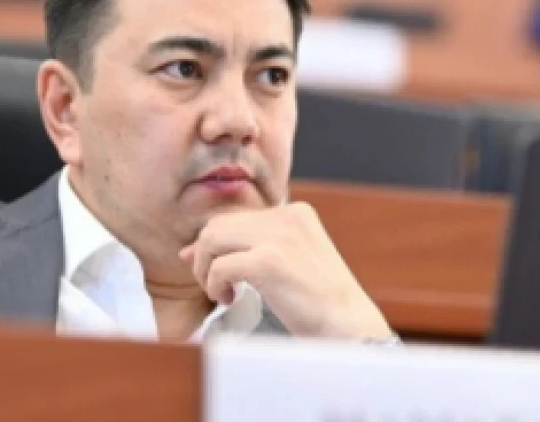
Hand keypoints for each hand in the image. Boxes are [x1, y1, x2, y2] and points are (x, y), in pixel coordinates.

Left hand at [179, 202, 392, 339]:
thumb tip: (190, 250)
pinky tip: (230, 299)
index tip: (204, 267)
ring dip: (206, 270)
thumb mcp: (287, 262)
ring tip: (222, 293)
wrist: (349, 328)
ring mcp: (279, 238)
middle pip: (218, 225)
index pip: (235, 217)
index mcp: (295, 212)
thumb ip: (247, 248)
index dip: (212, 243)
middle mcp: (287, 217)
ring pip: (212, 240)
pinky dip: (215, 285)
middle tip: (214, 286)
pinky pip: (220, 267)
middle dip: (205, 256)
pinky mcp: (269, 262)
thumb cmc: (317, 302)